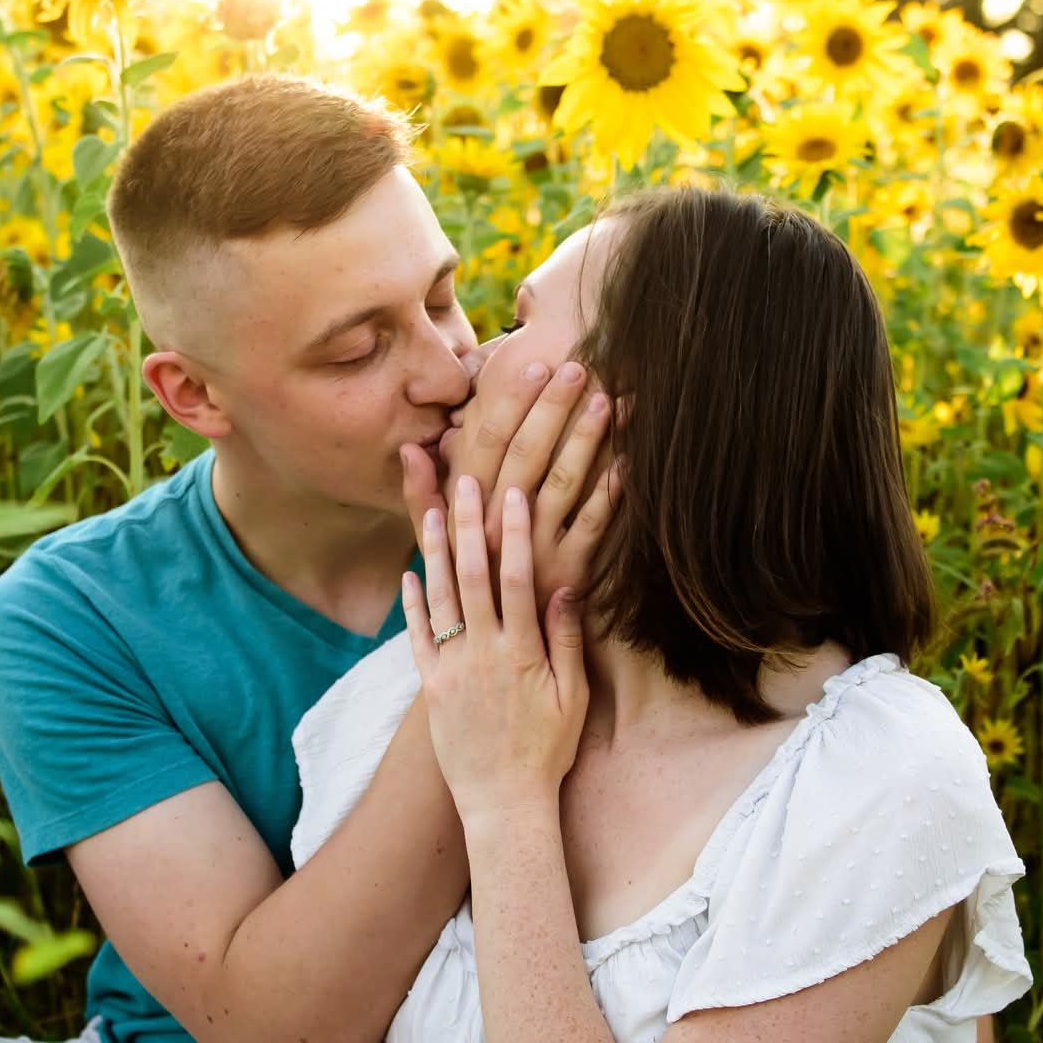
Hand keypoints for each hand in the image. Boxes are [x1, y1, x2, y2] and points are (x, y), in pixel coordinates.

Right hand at [400, 359, 618, 619]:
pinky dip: (609, 494)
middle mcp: (496, 531)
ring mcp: (532, 554)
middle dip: (551, 409)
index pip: (486, 446)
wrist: (495, 679)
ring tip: (611, 400)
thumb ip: (422, 499)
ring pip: (560, 485)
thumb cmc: (468, 605)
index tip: (533, 363)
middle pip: (526, 457)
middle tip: (577, 366)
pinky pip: (590, 530)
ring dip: (585, 440)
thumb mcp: (437, 551)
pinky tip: (630, 463)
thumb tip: (412, 449)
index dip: (509, 403)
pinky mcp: (565, 579)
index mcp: (466, 517)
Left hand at [402, 476, 587, 829]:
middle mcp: (483, 653)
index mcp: (522, 652)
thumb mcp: (573, 696)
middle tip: (465, 482)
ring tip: (433, 511)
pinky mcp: (431, 686)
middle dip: (469, 525)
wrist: (503, 802)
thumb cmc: (548, 750)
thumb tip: (568, 587)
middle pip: (472, 576)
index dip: (513, 534)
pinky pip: (417, 636)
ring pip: (440, 598)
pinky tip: (410, 572)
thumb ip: (566, 640)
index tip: (513, 495)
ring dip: (437, 551)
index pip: (516, 579)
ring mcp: (452, 668)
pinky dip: (412, 603)